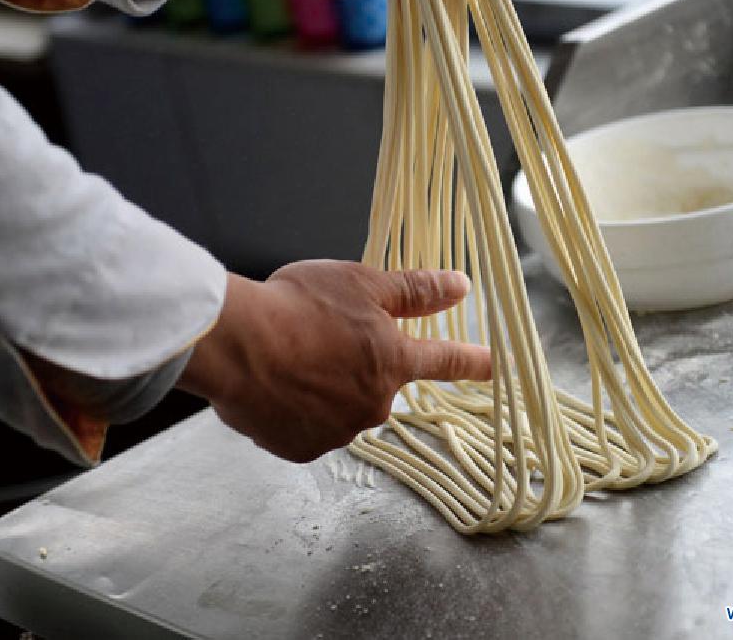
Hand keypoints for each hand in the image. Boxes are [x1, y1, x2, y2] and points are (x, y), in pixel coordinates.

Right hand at [178, 262, 489, 462]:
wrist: (235, 344)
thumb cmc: (298, 306)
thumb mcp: (362, 283)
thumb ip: (415, 290)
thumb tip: (461, 286)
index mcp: (393, 361)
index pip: (446, 361)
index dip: (475, 362)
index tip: (498, 367)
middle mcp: (374, 403)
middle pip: (379, 382)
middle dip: (358, 363)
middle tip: (318, 337)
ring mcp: (339, 430)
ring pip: (341, 405)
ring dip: (324, 387)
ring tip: (288, 358)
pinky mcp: (302, 449)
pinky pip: (308, 427)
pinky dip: (297, 409)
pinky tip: (276, 386)